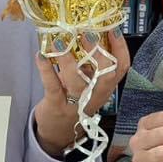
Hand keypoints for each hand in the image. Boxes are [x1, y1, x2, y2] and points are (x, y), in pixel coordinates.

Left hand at [34, 30, 131, 153]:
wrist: (59, 133)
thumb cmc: (75, 102)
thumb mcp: (88, 85)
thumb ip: (90, 65)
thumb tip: (85, 33)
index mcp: (105, 87)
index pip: (121, 67)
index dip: (120, 48)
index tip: (113, 28)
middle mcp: (95, 95)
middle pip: (105, 75)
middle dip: (98, 53)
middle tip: (87, 33)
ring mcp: (76, 102)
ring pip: (76, 80)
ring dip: (67, 58)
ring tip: (58, 41)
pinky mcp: (57, 105)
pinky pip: (52, 85)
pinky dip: (45, 69)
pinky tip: (40, 54)